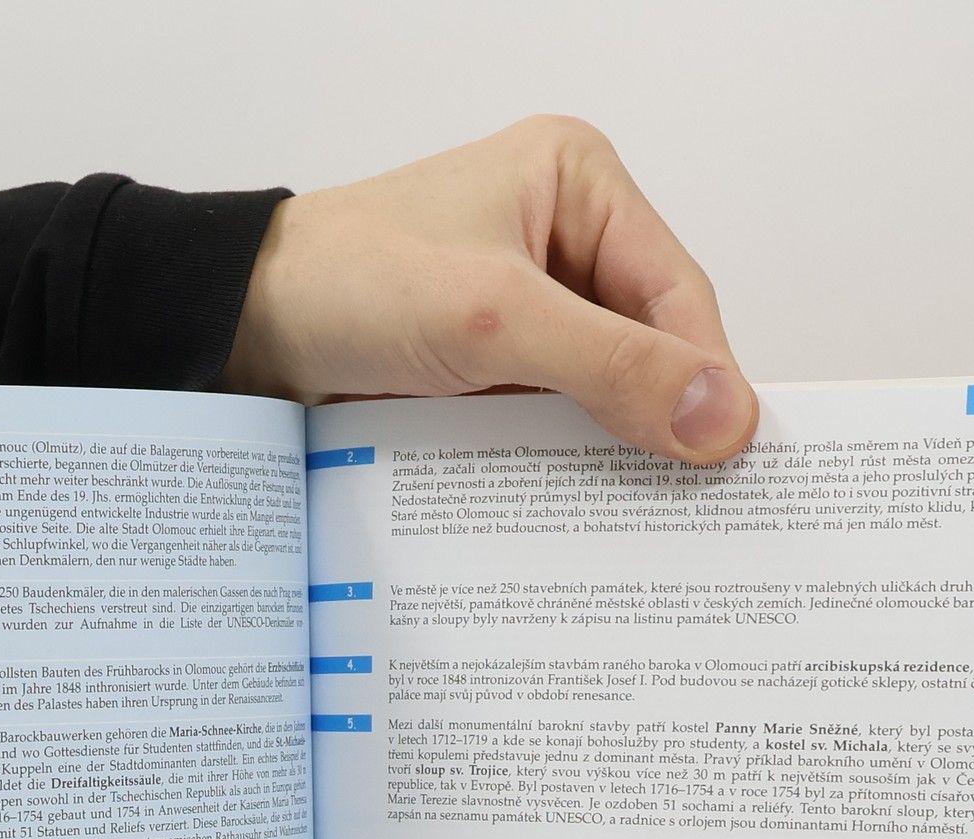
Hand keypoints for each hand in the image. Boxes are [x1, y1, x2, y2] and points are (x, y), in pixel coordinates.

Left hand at [224, 115, 757, 462]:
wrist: (243, 329)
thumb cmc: (349, 283)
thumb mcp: (494, 321)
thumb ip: (610, 366)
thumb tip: (720, 416)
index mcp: (577, 183)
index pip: (675, 290)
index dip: (708, 374)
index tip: (730, 455)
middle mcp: (562, 236)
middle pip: (648, 343)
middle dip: (664, 416)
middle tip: (700, 504)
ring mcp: (528, 306)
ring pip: (606, 389)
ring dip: (616, 449)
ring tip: (648, 520)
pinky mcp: (494, 365)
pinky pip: (557, 418)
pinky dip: (568, 462)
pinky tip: (581, 510)